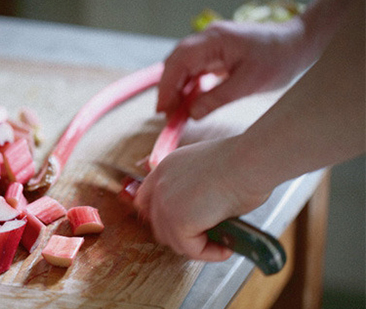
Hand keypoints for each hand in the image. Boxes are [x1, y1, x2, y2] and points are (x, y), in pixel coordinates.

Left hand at [134, 136, 269, 260]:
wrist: (250, 161)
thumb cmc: (243, 163)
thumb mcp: (208, 174)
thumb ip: (194, 191)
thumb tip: (203, 215)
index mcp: (166, 168)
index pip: (146, 200)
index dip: (163, 217)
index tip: (184, 227)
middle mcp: (160, 184)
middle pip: (158, 225)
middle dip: (181, 235)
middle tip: (206, 238)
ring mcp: (165, 204)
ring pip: (174, 240)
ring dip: (197, 246)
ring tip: (220, 244)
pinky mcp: (177, 222)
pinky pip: (191, 249)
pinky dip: (209, 253)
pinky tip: (225, 249)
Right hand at [157, 19, 307, 118]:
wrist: (299, 44)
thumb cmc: (279, 59)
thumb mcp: (249, 84)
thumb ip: (217, 99)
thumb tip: (191, 113)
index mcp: (215, 39)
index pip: (179, 61)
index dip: (167, 86)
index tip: (162, 109)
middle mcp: (208, 39)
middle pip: (175, 63)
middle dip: (168, 89)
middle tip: (166, 115)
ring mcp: (211, 45)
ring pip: (182, 67)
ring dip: (177, 89)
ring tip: (176, 113)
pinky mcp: (215, 54)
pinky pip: (194, 70)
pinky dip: (188, 86)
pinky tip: (189, 102)